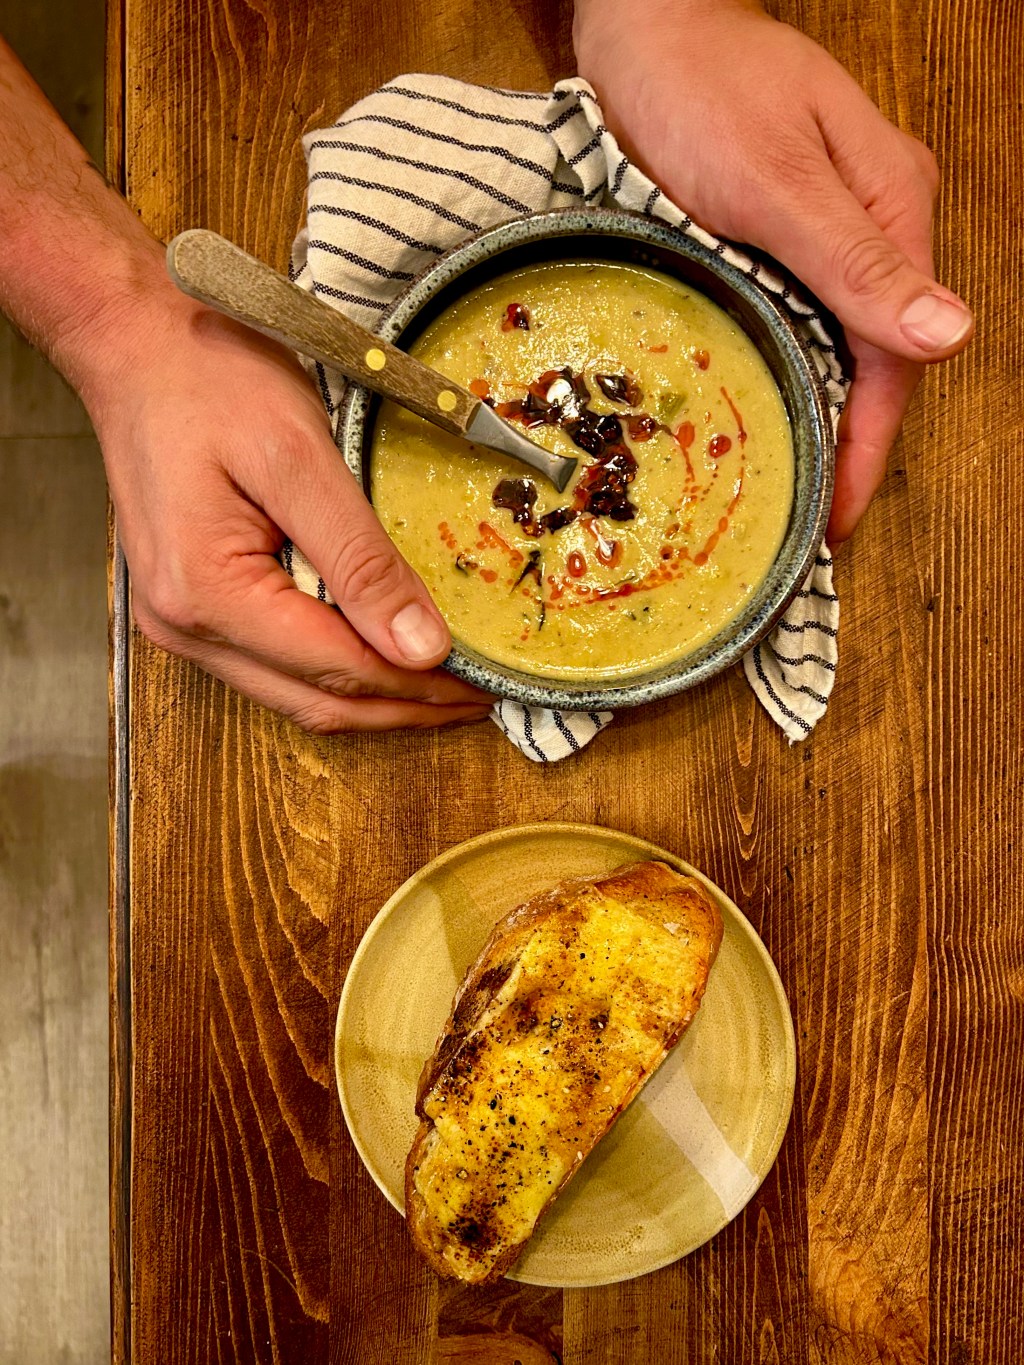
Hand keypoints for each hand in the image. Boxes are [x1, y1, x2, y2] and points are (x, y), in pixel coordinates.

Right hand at [82, 274, 493, 733]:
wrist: (135, 347)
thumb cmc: (208, 380)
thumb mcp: (299, 458)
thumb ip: (361, 560)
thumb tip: (422, 647)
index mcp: (206, 593)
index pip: (337, 670)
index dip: (418, 684)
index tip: (482, 682)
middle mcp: (186, 627)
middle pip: (317, 702)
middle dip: (404, 707)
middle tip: (478, 697)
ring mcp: (183, 624)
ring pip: (297, 696)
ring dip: (374, 698)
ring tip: (443, 686)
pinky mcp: (192, 609)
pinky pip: (276, 666)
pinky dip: (338, 671)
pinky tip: (382, 654)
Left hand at [573, 0, 972, 541]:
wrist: (640, 24)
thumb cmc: (701, 86)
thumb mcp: (774, 180)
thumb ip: (855, 260)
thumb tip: (949, 337)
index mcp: (891, 209)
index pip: (893, 356)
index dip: (868, 444)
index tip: (840, 516)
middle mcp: (867, 225)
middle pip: (868, 358)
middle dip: (844, 442)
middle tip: (804, 518)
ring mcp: (821, 229)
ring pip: (830, 342)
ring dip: (811, 413)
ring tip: (780, 485)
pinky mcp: (773, 233)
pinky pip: (790, 317)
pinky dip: (778, 369)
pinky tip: (754, 408)